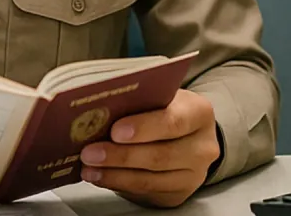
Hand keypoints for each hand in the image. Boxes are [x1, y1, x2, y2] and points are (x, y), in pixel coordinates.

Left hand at [78, 89, 220, 208]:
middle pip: (160, 155)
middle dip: (120, 156)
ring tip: (88, 168)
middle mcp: (202, 147)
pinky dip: (118, 184)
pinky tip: (99, 177)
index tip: (115, 131)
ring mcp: (193, 175)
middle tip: (90, 152)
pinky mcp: (178, 194)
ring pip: (150, 179)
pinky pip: (145, 192)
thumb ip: (139, 99)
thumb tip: (98, 108)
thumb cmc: (165, 109)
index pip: (173, 121)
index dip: (144, 127)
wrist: (187, 135)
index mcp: (199, 113)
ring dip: (114, 174)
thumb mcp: (160, 96)